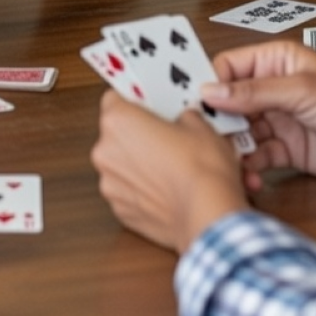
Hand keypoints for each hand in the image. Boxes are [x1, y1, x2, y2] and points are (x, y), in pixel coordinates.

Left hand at [91, 92, 247, 252]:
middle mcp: (105, 151)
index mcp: (118, 121)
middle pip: (115, 134)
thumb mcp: (201, 126)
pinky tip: (167, 193)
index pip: (113, 98)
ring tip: (169, 170)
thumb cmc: (202, 170)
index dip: (132, 101)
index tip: (146, 106)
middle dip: (136, 135)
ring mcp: (110, 184)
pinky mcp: (120, 211)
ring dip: (137, 165)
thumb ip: (183, 117)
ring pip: (120, 165)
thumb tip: (185, 120)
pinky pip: (127, 193)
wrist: (210, 216)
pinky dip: (142, 192)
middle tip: (164, 139)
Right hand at [202, 41, 315, 190]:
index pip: (228, 67)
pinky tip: (249, 177)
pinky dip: (250, 168)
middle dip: (218, 122)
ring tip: (229, 165)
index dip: (210, 85)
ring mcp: (279, 120)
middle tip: (207, 142)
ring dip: (233, 149)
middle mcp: (272, 89)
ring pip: (240, 133)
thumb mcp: (302, 91)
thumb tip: (210, 92)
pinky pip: (258, 157)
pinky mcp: (288, 150)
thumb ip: (254, 92)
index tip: (196, 106)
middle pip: (229, 103)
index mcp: (275, 61)